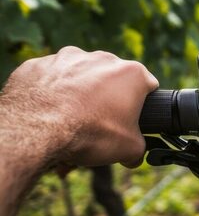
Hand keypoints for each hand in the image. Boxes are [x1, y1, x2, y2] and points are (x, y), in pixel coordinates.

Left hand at [1, 46, 157, 167]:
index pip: (147, 85)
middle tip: (97, 125)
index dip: (141, 104)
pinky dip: (47, 94)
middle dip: (105, 100)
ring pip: (76, 77)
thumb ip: (138, 150)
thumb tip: (133, 157)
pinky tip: (45, 114)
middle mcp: (101, 58)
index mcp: (130, 73)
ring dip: (76, 95)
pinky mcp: (36, 66)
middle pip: (109, 80)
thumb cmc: (90, 134)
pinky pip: (46, 79)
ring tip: (66, 124)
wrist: (36, 131)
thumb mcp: (128, 149)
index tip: (130, 119)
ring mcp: (65, 59)